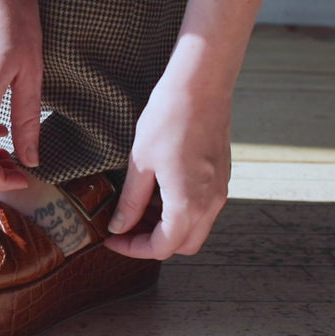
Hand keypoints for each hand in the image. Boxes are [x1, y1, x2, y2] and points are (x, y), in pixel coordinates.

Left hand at [105, 70, 231, 258]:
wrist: (201, 86)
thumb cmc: (169, 119)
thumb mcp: (140, 163)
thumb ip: (131, 201)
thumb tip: (120, 226)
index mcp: (188, 204)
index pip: (161, 247)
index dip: (133, 249)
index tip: (113, 239)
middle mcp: (210, 203)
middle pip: (183, 245)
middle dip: (152, 243)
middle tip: (126, 228)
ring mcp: (219, 191)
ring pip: (195, 228)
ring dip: (167, 228)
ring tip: (138, 209)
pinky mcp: (221, 177)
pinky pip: (203, 209)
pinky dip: (181, 212)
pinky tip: (158, 192)